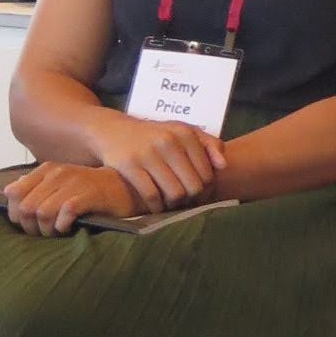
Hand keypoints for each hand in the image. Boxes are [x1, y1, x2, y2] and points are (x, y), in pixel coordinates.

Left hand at [3, 163, 138, 236]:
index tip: (29, 224)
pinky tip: (69, 228)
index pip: (13, 193)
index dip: (16, 214)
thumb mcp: (60, 184)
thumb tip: (10, 193)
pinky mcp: (90, 195)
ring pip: (42, 212)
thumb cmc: (90, 191)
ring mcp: (74, 183)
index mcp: (47, 170)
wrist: (126, 189)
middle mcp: (58, 173)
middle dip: (31, 227)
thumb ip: (35, 187)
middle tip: (43, 234)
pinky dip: (62, 225)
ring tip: (57, 233)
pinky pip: (65, 213)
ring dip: (47, 229)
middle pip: (26, 207)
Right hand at [89, 114, 225, 212]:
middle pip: (193, 186)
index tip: (200, 195)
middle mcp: (168, 142)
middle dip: (192, 200)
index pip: (208, 174)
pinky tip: (156, 207)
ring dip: (175, 205)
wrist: (112, 130)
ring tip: (172, 204)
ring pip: (175, 193)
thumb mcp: (182, 131)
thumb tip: (223, 165)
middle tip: (186, 203)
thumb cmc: (154, 135)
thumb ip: (209, 144)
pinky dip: (156, 207)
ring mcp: (148, 153)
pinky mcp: (129, 165)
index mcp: (185, 133)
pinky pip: (151, 196)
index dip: (206, 190)